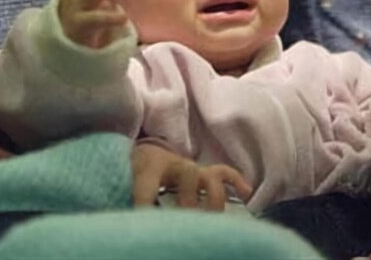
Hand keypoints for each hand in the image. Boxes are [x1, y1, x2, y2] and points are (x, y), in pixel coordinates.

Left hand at [132, 143, 253, 210]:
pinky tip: (246, 195)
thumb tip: (127, 221)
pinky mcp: (203, 171)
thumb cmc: (132, 170)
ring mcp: (191, 167)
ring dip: (214, 197)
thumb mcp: (124, 181)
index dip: (145, 203)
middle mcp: (174, 164)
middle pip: (188, 173)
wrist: (141, 151)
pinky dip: (236, 181)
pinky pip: (224, 172)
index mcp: (148, 166)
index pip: (147, 185)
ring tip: (215, 218)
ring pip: (210, 175)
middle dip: (190, 198)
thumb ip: (127, 197)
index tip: (144, 220)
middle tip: (189, 219)